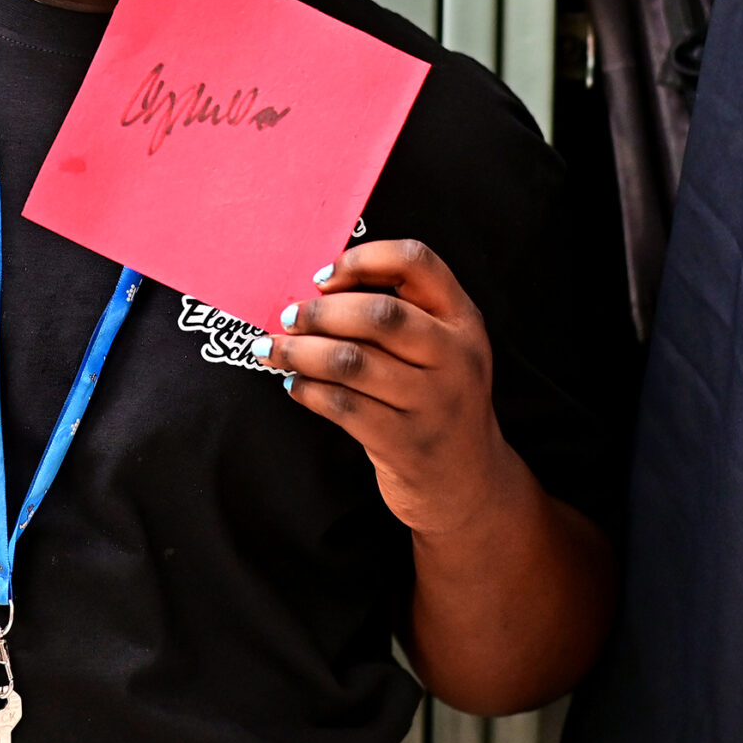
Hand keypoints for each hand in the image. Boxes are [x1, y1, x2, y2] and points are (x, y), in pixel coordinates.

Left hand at [260, 240, 524, 538]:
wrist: (469, 484)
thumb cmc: (437, 402)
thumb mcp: (441, 350)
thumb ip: (401, 314)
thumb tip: (320, 289)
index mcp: (463, 321)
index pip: (417, 262)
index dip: (363, 259)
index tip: (324, 276)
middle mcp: (456, 358)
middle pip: (381, 313)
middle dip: (323, 312)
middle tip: (290, 316)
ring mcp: (434, 404)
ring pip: (353, 362)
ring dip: (301, 351)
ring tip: (273, 350)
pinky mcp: (407, 444)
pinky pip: (344, 406)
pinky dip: (308, 390)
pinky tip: (293, 384)